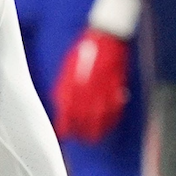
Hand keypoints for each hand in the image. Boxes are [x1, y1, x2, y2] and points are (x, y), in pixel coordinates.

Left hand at [52, 28, 130, 143]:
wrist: (105, 36)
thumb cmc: (85, 50)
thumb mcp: (68, 67)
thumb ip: (64, 86)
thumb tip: (60, 104)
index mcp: (70, 84)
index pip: (65, 112)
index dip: (64, 126)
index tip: (63, 134)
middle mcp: (84, 89)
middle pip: (81, 119)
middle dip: (80, 132)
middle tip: (80, 138)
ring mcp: (101, 89)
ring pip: (98, 118)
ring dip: (96, 131)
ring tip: (94, 138)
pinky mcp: (116, 87)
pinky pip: (114, 109)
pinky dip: (111, 120)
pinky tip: (109, 124)